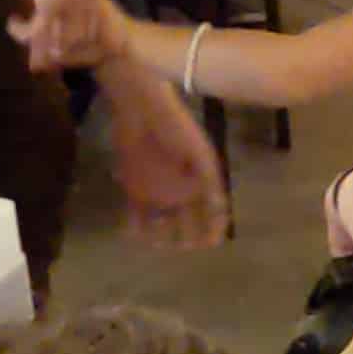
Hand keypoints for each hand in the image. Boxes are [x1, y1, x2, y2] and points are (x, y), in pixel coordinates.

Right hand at [5, 0, 112, 68]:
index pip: (91, 12)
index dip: (80, 25)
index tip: (70, 30)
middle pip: (81, 33)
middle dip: (69, 49)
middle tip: (57, 62)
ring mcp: (72, 4)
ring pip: (60, 39)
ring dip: (45, 51)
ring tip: (34, 63)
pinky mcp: (51, 3)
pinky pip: (38, 30)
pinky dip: (25, 35)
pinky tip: (11, 25)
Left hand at [98, 69, 230, 251]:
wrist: (140, 105)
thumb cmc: (173, 124)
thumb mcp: (197, 152)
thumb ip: (207, 179)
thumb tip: (219, 207)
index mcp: (201, 175)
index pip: (213, 206)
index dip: (215, 225)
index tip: (212, 242)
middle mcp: (181, 184)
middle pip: (188, 217)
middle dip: (189, 234)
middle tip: (186, 248)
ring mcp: (157, 185)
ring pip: (162, 218)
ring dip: (161, 233)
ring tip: (159, 244)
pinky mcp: (134, 184)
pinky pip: (135, 211)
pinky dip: (134, 224)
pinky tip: (133, 233)